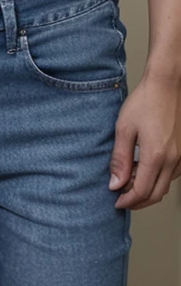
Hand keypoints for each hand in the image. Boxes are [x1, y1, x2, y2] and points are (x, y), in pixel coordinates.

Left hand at [109, 72, 180, 208]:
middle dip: (138, 202)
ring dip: (148, 191)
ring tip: (130, 185)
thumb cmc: (144, 102)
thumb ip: (120, 158)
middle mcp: (172, 161)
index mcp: (156, 156)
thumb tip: (115, 184)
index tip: (116, 201)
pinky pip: (173, 176)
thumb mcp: (124, 128)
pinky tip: (146, 172)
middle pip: (155, 194)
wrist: (166, 86)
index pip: (141, 192)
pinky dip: (159, 180)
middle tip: (122, 199)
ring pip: (165, 186)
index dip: (127, 200)